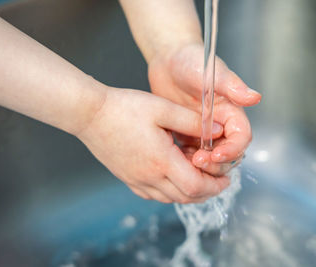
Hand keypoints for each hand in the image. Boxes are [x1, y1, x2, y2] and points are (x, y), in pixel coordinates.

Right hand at [76, 87, 229, 203]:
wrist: (89, 114)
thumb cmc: (124, 108)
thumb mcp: (163, 108)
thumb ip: (193, 121)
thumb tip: (217, 130)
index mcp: (161, 161)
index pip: (195, 186)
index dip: (215, 186)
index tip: (226, 180)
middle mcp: (148, 177)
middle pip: (185, 197)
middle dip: (206, 192)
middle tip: (217, 182)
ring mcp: (135, 180)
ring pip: (169, 198)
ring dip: (189, 193)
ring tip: (199, 180)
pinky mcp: (126, 178)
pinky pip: (153, 195)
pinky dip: (170, 192)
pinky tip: (173, 180)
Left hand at [148, 43, 261, 175]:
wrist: (168, 59)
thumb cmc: (192, 61)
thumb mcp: (213, 73)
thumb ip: (232, 86)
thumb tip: (255, 97)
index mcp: (231, 112)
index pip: (241, 138)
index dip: (232, 150)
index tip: (217, 155)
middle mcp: (220, 124)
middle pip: (229, 154)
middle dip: (217, 163)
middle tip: (198, 161)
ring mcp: (204, 131)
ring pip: (211, 159)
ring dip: (203, 166)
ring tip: (186, 163)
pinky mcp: (188, 134)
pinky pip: (192, 155)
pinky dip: (187, 162)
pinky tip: (175, 160)